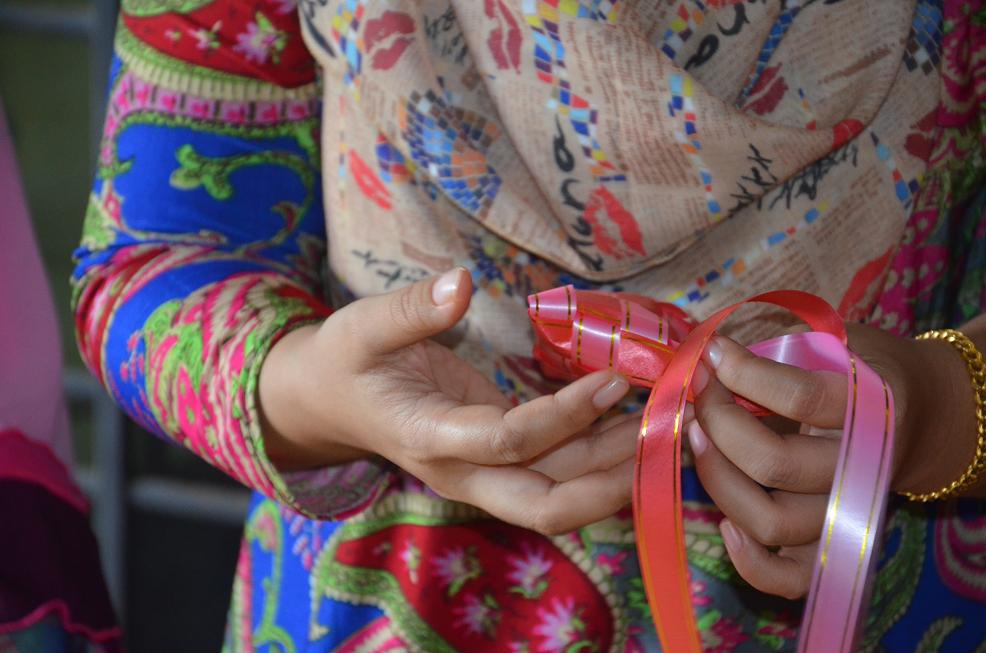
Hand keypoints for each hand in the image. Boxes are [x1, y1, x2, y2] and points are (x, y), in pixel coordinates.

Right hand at [258, 268, 634, 533]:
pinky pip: (555, 470)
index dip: (565, 416)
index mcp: (429, 438)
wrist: (327, 404)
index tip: (615, 378)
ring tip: (667, 423)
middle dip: (608, 484)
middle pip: (544, 507)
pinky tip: (635, 419)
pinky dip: (597, 454)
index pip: (509, 440)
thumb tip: (461, 283)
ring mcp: (483, 473)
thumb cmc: (343, 363)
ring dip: (614, 468)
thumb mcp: (362, 327)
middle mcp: (463, 470)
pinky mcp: (498, 459)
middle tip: (662, 440)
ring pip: (560, 493)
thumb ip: (411, 310)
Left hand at [688, 322, 985, 598]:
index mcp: (873, 408)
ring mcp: (844, 512)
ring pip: (769, 521)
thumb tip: (706, 354)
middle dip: (719, 421)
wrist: (922, 415)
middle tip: (700, 391)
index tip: (713, 352)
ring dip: (717, 477)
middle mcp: (861, 468)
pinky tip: (724, 520)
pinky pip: (788, 578)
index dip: (744, 374)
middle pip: (773, 464)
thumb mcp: (837, 341)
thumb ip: (782, 347)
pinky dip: (749, 561)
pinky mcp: (828, 544)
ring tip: (697, 434)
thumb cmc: (864, 369)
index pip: (800, 398)